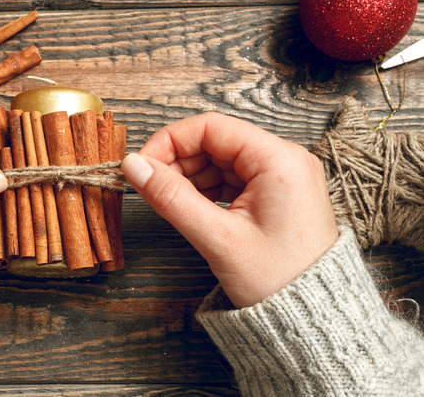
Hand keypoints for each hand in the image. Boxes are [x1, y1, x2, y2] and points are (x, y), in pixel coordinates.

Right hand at [122, 112, 337, 307]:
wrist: (314, 319)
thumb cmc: (278, 282)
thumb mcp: (218, 238)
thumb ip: (171, 198)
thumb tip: (134, 167)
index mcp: (279, 160)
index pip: (211, 127)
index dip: (169, 141)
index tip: (141, 165)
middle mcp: (285, 160)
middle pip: (215, 141)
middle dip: (177, 161)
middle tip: (149, 187)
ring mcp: (282, 177)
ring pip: (220, 160)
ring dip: (189, 177)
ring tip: (168, 203)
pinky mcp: (276, 194)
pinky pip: (231, 179)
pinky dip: (205, 189)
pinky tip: (189, 207)